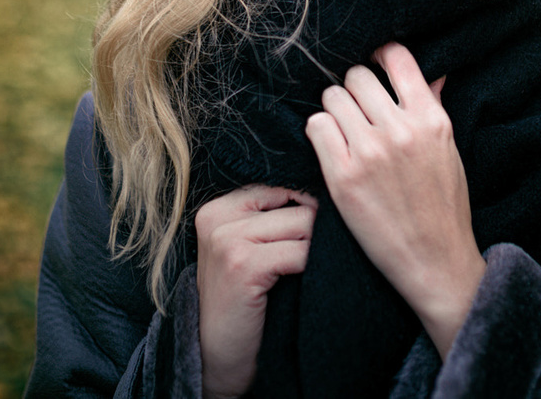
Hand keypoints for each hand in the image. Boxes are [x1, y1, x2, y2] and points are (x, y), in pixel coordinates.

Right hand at [194, 184, 316, 398]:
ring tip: (313, 268)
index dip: (304, 209)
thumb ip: (272, 218)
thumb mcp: (248, 250)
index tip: (311, 236)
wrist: (218, 354)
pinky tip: (307, 281)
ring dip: (318, 247)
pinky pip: (301, 252)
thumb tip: (324, 193)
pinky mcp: (243, 264)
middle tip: (321, 253)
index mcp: (217, 208)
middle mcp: (218, 217)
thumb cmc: (242, 301)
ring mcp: (228, 240)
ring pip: (302, 223)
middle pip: (294, 202)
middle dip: (315, 228)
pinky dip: (313, 266)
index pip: (279, 187)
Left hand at [305, 42, 485, 357]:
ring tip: (343, 132)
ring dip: (334, 111)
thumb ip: (434, 108)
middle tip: (355, 111)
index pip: (397, 58)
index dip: (380, 56)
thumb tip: (433, 74)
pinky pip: (316, 126)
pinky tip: (331, 148)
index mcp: (431, 119)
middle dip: (353, 90)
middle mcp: (400, 130)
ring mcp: (370, 152)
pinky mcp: (343, 176)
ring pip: (332, 97)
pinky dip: (319, 133)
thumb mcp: (448, 150)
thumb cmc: (444, 207)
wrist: (435, 261)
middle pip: (357, 76)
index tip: (373, 67)